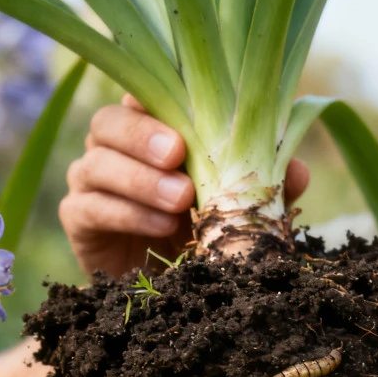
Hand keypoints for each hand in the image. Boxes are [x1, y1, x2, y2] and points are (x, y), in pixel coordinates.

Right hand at [60, 94, 309, 278]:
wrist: (177, 283)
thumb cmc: (211, 225)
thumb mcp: (244, 202)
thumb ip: (267, 181)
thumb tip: (298, 170)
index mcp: (153, 126)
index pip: (144, 93)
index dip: (157, 95)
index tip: (187, 113)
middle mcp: (114, 144)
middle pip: (109, 121)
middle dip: (143, 136)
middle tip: (178, 154)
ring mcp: (90, 178)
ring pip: (96, 163)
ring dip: (140, 179)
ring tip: (181, 199)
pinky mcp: (79, 218)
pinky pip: (89, 207)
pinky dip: (127, 213)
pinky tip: (161, 225)